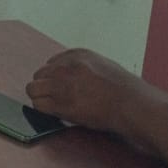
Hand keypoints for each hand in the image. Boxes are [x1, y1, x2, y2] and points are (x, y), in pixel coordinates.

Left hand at [25, 48, 151, 133]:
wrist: (134, 106)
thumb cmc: (126, 90)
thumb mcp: (104, 65)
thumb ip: (83, 66)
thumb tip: (67, 74)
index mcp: (77, 55)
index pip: (51, 63)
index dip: (55, 77)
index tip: (61, 86)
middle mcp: (66, 67)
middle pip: (39, 75)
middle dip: (46, 86)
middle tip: (57, 97)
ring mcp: (62, 85)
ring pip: (33, 89)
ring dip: (41, 97)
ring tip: (54, 104)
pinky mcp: (61, 104)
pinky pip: (38, 105)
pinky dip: (43, 110)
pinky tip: (55, 112)